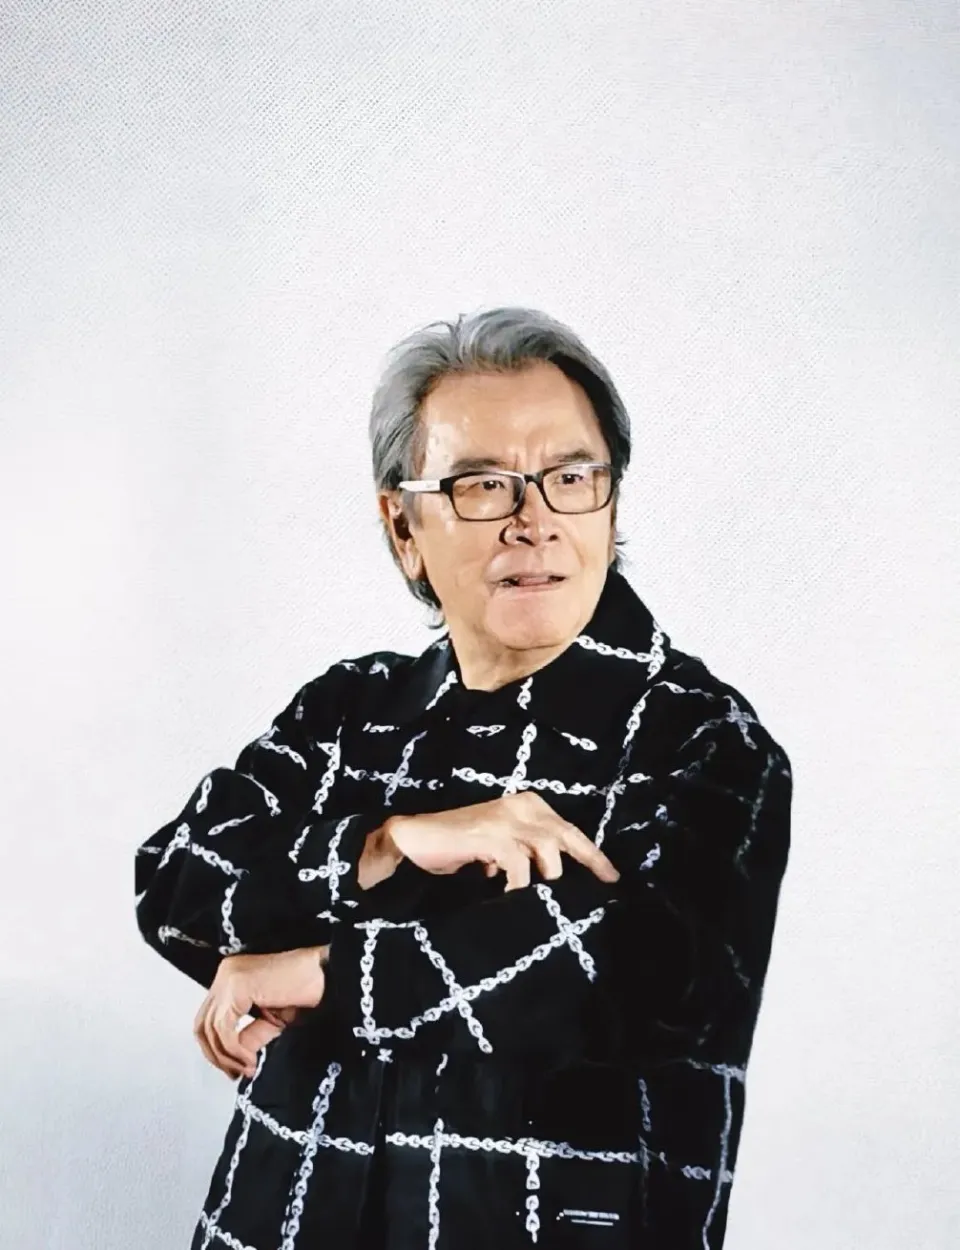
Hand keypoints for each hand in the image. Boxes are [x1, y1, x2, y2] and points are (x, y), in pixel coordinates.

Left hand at [193, 946, 328, 1079]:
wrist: (327, 977)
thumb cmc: (306, 993)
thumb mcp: (271, 1021)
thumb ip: (248, 1035)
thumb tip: (231, 1059)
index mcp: (232, 978)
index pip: (208, 1018)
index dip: (215, 1049)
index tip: (233, 1070)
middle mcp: (226, 974)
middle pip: (202, 1024)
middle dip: (216, 1055)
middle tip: (235, 1073)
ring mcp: (229, 978)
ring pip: (210, 1028)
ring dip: (228, 1056)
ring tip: (249, 1067)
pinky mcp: (237, 986)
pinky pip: (224, 1028)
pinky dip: (234, 1050)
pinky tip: (251, 1060)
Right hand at [367, 793, 619, 892]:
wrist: (415, 839)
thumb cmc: (457, 845)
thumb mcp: (498, 846)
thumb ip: (523, 853)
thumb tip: (551, 879)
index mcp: (526, 805)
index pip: (568, 830)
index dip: (592, 854)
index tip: (611, 878)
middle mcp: (520, 807)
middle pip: (566, 834)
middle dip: (588, 861)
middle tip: (602, 887)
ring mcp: (505, 819)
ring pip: (546, 849)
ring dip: (546, 877)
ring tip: (539, 898)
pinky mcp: (489, 834)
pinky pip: (518, 864)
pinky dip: (520, 884)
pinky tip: (511, 898)